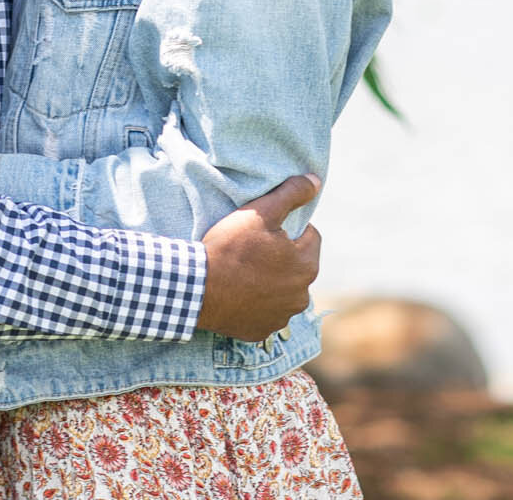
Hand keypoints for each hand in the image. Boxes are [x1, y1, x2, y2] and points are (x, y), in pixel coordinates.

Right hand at [194, 175, 320, 341]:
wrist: (197, 288)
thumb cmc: (230, 247)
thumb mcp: (260, 212)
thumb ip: (292, 193)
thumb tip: (315, 180)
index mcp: (306, 266)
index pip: (309, 237)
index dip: (288, 229)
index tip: (264, 230)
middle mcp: (300, 296)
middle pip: (296, 267)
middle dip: (281, 257)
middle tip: (251, 249)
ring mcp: (281, 317)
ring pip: (282, 291)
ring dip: (270, 282)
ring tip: (243, 271)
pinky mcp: (261, 331)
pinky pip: (264, 313)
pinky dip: (255, 303)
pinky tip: (238, 292)